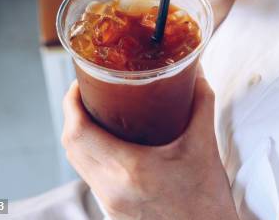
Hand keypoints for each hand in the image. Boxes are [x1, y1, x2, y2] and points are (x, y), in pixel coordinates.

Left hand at [61, 74, 237, 219]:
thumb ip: (201, 104)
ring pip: (77, 161)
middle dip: (73, 114)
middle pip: (71, 145)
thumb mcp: (205, 146)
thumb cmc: (207, 201)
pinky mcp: (113, 210)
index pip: (79, 132)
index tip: (80, 83)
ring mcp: (109, 203)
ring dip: (80, 134)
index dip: (71, 103)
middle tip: (89, 91)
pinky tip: (109, 142)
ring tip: (97, 112)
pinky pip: (90, 176)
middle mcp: (111, 188)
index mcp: (130, 169)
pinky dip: (91, 154)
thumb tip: (197, 72)